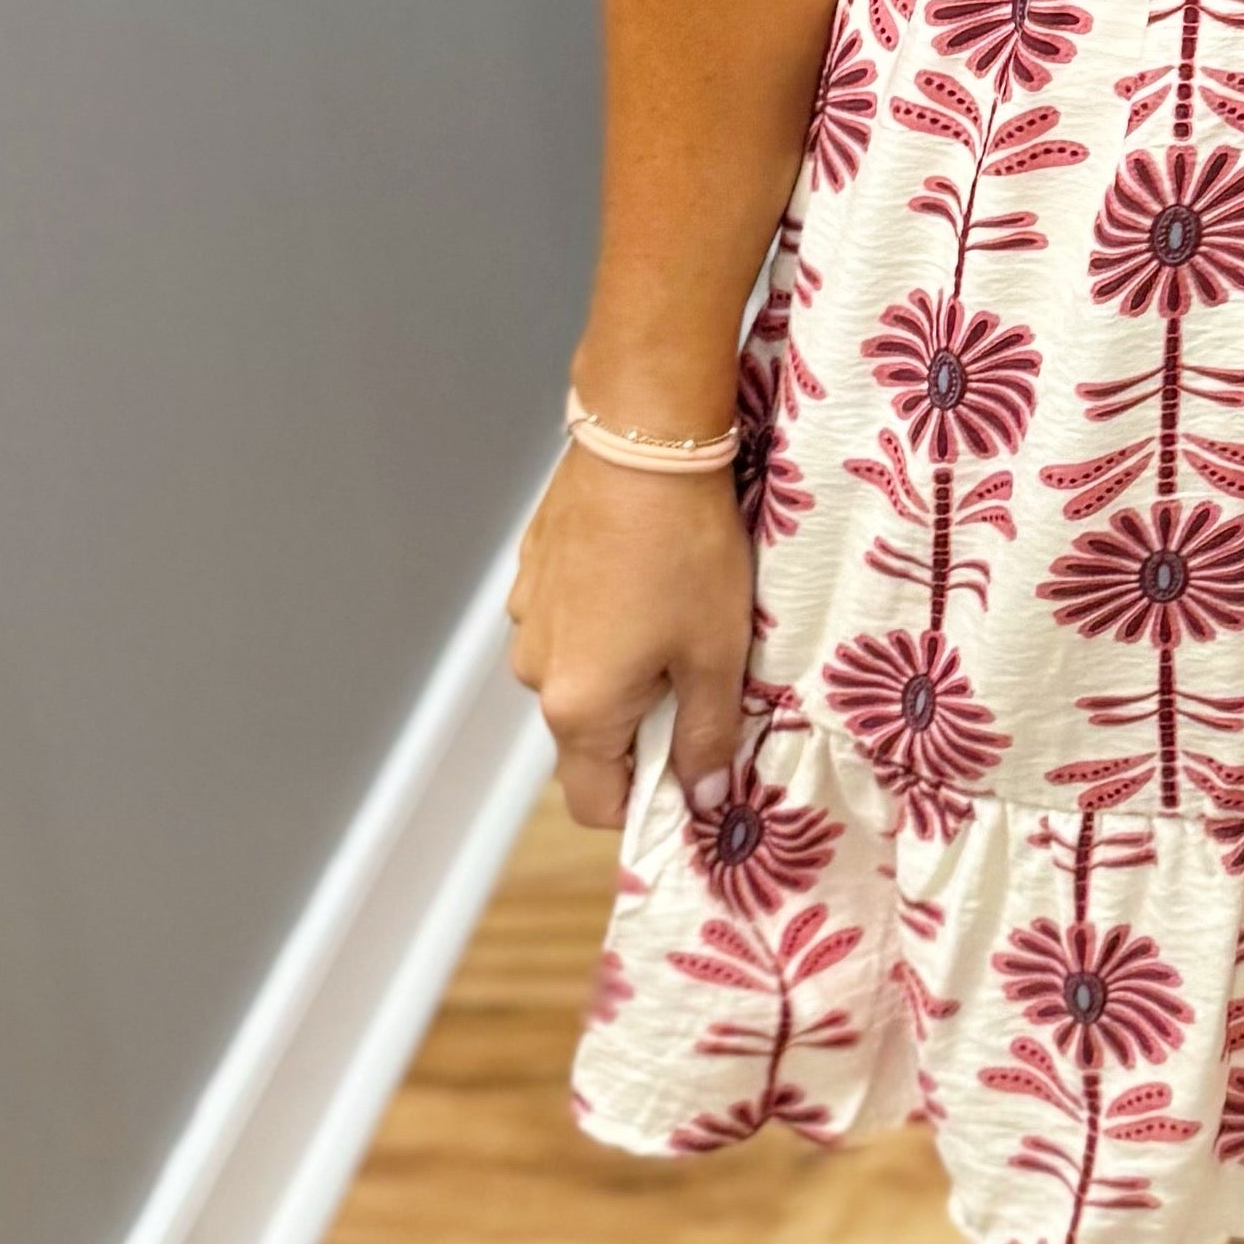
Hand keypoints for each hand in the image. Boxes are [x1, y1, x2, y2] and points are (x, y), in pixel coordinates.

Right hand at [507, 437, 753, 833]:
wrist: (643, 441)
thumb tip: (704, 798)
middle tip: (701, 674)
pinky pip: (570, 625)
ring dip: (624, 667)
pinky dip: (605, 621)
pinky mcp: (531, 575)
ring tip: (676, 614)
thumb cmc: (686, 553)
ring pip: (579, 676)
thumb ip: (707, 735)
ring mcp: (526, 619)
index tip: (693, 775)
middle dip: (643, 724)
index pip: (595, 802)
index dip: (646, 802)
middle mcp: (535, 672)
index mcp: (577, 707)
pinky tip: (645, 577)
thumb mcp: (716, 653)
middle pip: (588, 736)